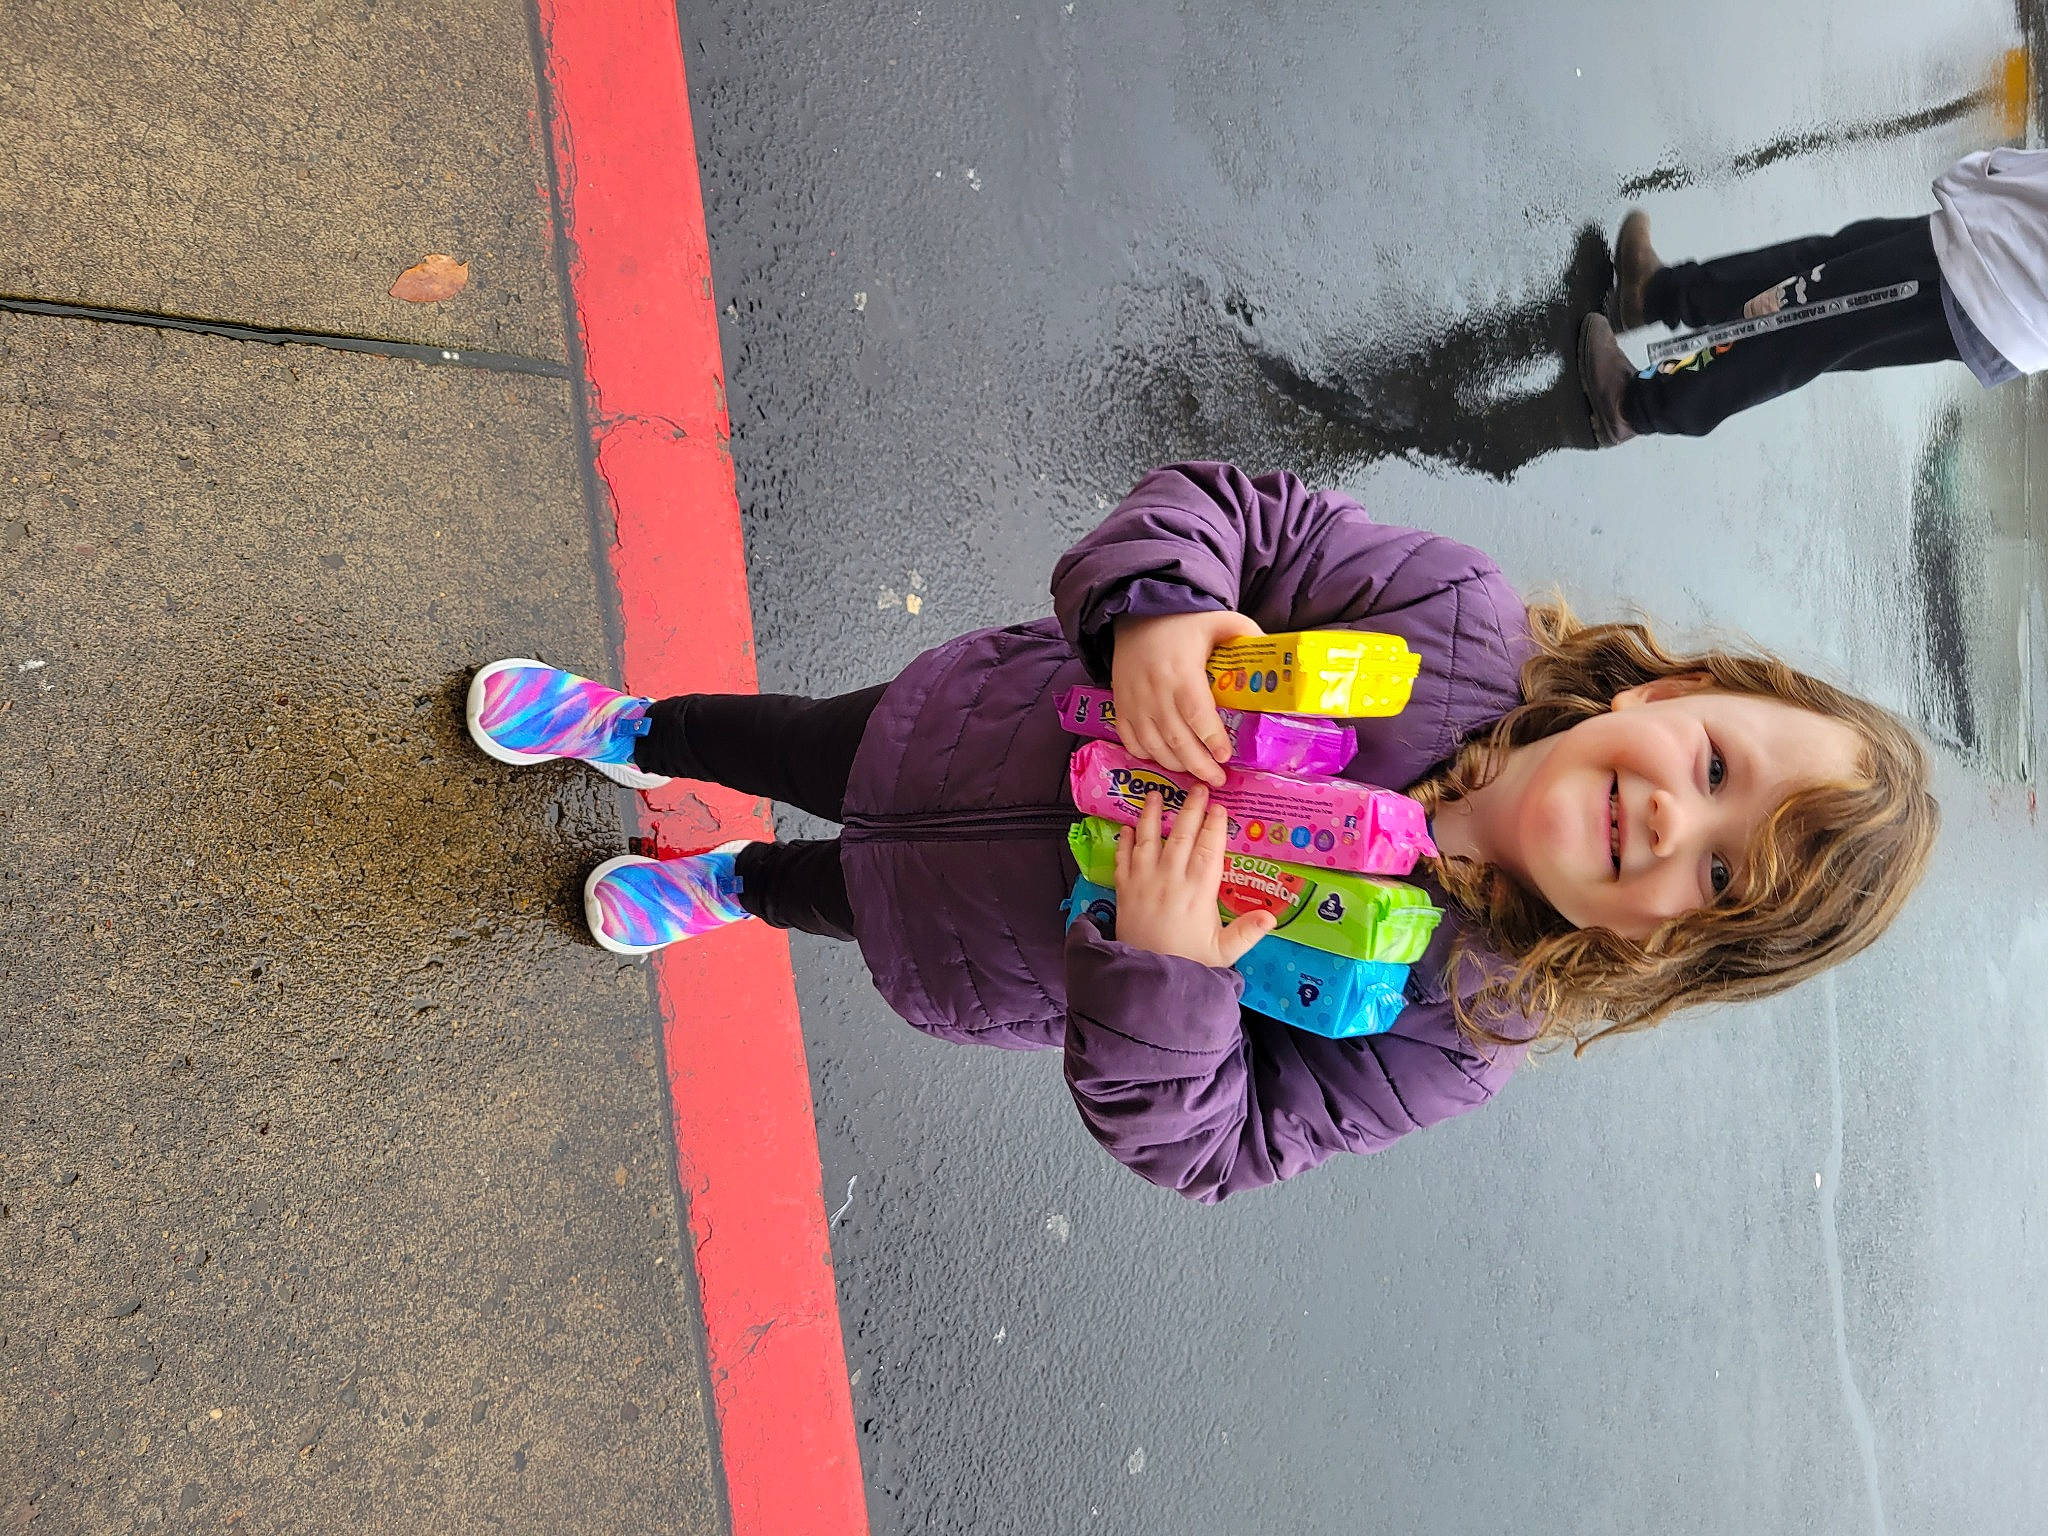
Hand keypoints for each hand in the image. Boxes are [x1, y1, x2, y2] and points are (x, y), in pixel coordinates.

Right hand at [1110, 608, 1262, 786]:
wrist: (1137, 613)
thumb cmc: (1183, 621)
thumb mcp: (1219, 621)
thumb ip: (1246, 634)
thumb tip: (1275, 654)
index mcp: (1182, 672)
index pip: (1197, 713)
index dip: (1212, 739)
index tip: (1225, 756)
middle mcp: (1155, 691)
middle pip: (1177, 738)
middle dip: (1199, 765)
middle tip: (1218, 780)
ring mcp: (1134, 701)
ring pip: (1154, 745)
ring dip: (1176, 765)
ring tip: (1196, 774)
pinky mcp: (1120, 706)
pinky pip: (1131, 740)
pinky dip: (1148, 755)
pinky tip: (1166, 759)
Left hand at [1112, 788, 1274, 967]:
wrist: (1146, 978)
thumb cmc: (1189, 962)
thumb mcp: (1222, 952)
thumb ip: (1246, 933)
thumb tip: (1272, 917)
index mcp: (1198, 893)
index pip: (1209, 850)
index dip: (1214, 827)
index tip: (1219, 807)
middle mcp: (1170, 880)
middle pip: (1181, 836)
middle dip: (1190, 809)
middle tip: (1197, 788)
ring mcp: (1144, 882)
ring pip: (1148, 840)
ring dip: (1152, 815)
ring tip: (1156, 794)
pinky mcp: (1124, 890)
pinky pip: (1123, 859)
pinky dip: (1125, 841)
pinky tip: (1128, 827)